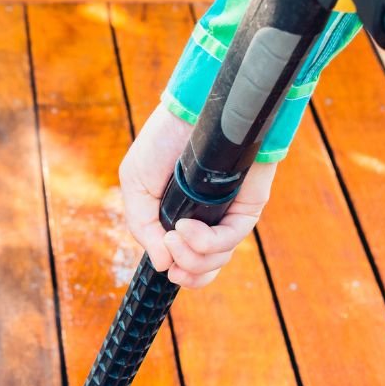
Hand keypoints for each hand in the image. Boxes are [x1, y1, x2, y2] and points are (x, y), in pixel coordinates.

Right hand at [119, 106, 277, 288]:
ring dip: (192, 256)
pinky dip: (206, 241)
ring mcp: (229, 214)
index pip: (190, 263)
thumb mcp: (136, 186)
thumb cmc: (163, 142)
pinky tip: (188, 226)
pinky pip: (232, 238)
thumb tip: (161, 265)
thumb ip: (143, 228)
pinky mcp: (248, 205)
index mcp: (183, 220)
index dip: (181, 274)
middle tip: (170, 246)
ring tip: (176, 233)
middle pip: (205, 269)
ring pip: (219, 259)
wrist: (191, 111)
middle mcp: (209, 222)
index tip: (167, 267)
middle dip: (187, 270)